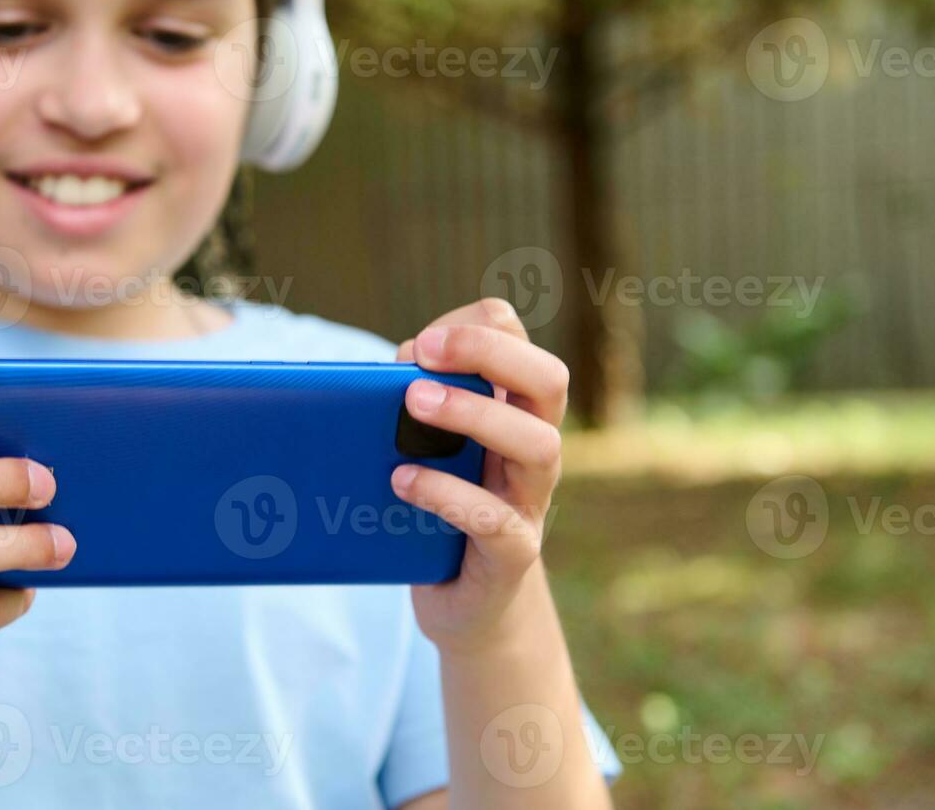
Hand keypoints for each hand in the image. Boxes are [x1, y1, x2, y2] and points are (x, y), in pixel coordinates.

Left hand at [392, 298, 568, 654]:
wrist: (466, 604)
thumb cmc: (439, 510)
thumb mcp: (428, 448)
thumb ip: (414, 406)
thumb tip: (386, 375)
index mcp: (516, 410)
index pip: (518, 341)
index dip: (475, 328)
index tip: (424, 342)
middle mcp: (536, 448)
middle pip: (548, 379)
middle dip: (489, 352)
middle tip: (424, 355)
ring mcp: (531, 500)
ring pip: (537, 445)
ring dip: (473, 414)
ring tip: (414, 406)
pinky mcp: (513, 552)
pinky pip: (494, 519)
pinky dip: (446, 494)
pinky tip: (402, 481)